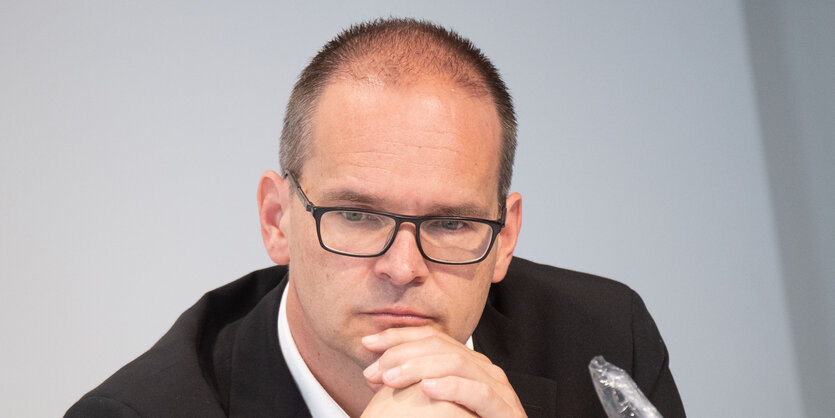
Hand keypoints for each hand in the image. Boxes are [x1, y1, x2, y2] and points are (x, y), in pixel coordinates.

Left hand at [361, 326, 525, 417]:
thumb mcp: (433, 403)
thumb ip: (412, 385)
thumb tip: (375, 373)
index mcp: (467, 364)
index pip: (430, 337)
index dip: (397, 337)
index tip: (367, 343)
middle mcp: (483, 370)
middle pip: (441, 345)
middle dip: (403, 354)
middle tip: (375, 371)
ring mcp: (498, 388)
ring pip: (458, 363)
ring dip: (420, 367)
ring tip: (392, 378)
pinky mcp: (505, 410)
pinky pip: (479, 392)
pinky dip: (452, 387)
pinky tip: (428, 388)